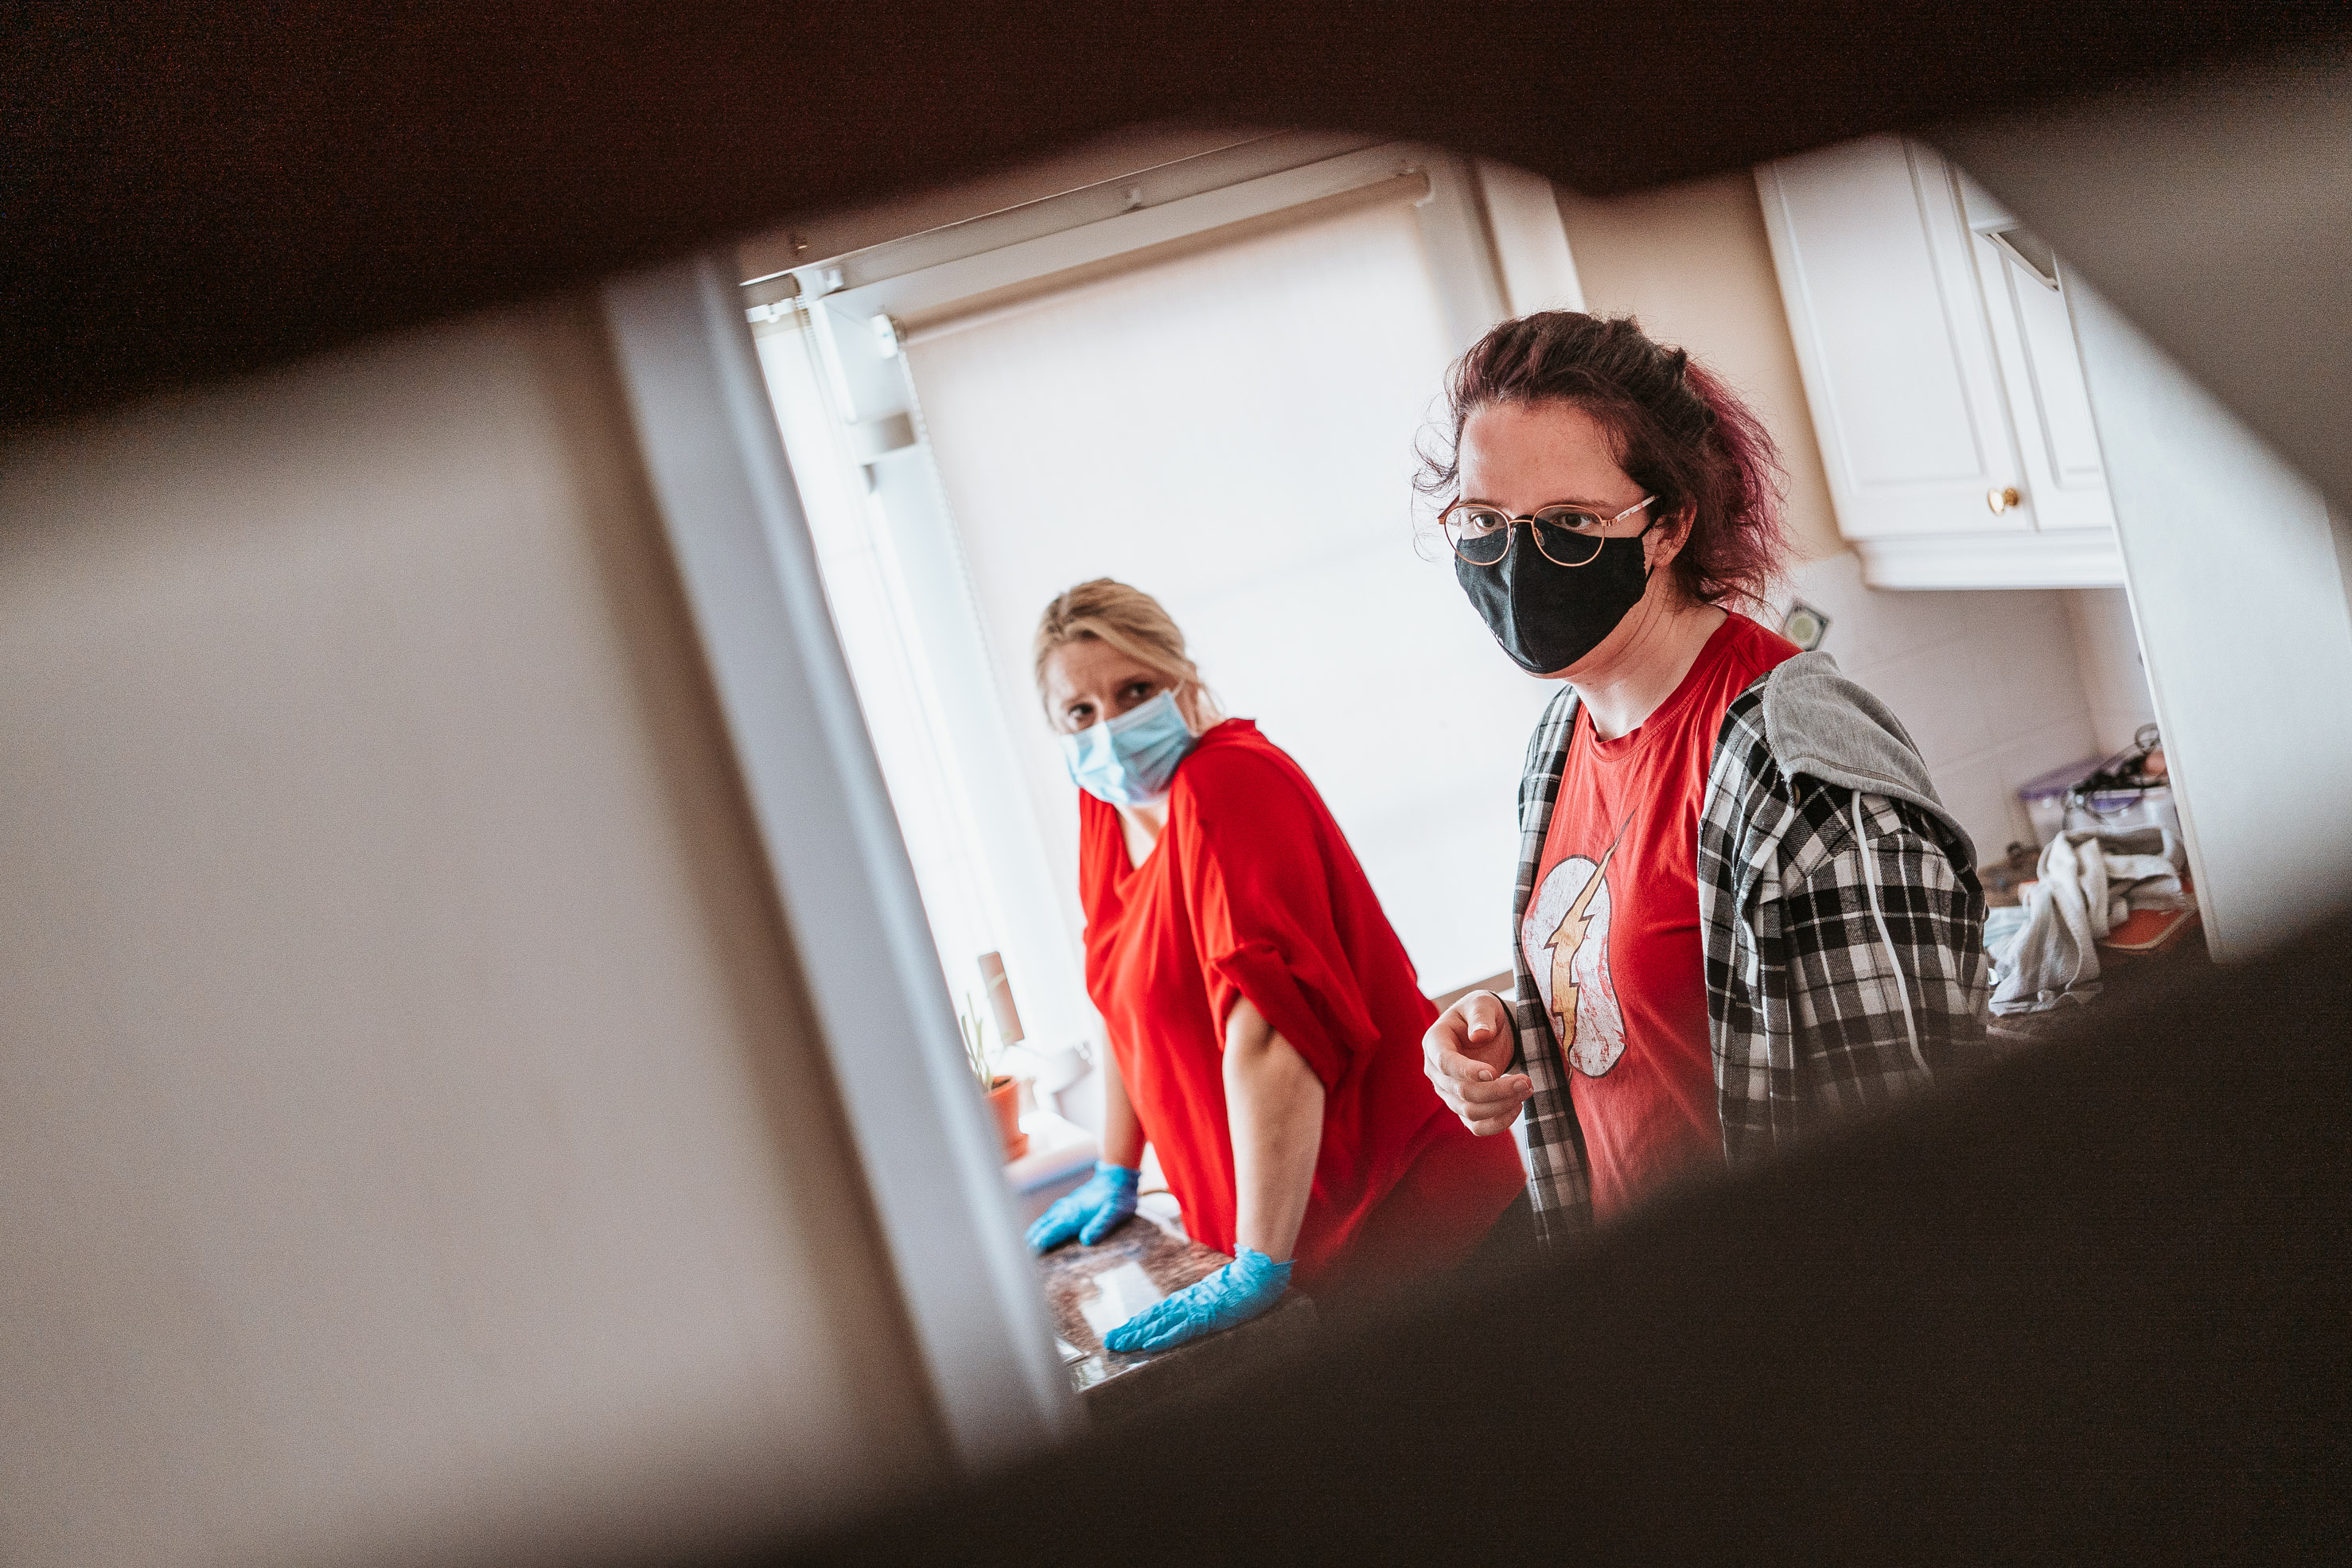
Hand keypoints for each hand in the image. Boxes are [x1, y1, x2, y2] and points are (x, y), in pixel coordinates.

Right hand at [1025, 1161, 1138, 1252]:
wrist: (1117, 1177)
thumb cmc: (1117, 1197)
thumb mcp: (1115, 1212)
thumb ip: (1101, 1225)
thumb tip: (1086, 1240)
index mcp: (1074, 1214)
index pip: (1053, 1231)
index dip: (1041, 1242)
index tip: (1029, 1253)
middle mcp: (1065, 1209)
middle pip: (1044, 1226)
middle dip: (1032, 1239)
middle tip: (1020, 1254)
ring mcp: (1065, 1205)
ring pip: (1044, 1220)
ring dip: (1034, 1232)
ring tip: (1024, 1244)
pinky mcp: (1068, 1203)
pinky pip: (1049, 1216)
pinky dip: (1041, 1225)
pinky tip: (1039, 1229)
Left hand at [1104, 1247, 1291, 1352]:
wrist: (1257, 1273)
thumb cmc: (1242, 1285)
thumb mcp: (1217, 1298)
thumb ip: (1204, 1306)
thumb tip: (1196, 1314)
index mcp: (1188, 1300)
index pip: (1157, 1314)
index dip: (1137, 1323)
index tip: (1120, 1332)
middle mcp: (1186, 1303)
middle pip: (1152, 1319)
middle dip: (1130, 1330)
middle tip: (1109, 1341)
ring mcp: (1195, 1309)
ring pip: (1160, 1324)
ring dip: (1138, 1335)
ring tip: (1120, 1343)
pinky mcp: (1207, 1315)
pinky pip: (1182, 1329)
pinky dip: (1165, 1337)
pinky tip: (1150, 1344)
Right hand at [1423, 990, 1530, 1135]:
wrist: (1491, 1030)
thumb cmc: (1483, 1013)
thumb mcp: (1482, 1003)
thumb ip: (1481, 1016)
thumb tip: (1479, 1036)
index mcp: (1435, 1042)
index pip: (1445, 1063)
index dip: (1467, 1071)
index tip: (1494, 1072)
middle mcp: (1436, 1072)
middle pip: (1461, 1092)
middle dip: (1497, 1090)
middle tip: (1526, 1081)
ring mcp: (1448, 1093)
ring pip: (1470, 1112)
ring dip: (1502, 1105)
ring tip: (1527, 1088)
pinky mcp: (1463, 1108)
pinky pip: (1477, 1127)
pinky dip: (1498, 1122)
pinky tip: (1517, 1106)